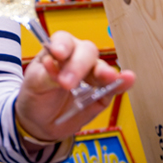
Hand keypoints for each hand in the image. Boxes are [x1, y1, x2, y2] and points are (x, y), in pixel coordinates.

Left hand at [14, 31, 134, 142]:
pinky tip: (128, 79)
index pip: (64, 40)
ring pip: (102, 67)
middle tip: (67, 84)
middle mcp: (77, 58)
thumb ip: (45, 74)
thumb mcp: (34, 84)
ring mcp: (92, 75)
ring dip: (105, 72)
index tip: (58, 54)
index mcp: (59, 51)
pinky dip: (122, 83)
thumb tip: (53, 62)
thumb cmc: (36, 96)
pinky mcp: (102, 93)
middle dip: (79, 65)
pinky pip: (114, 87)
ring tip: (109, 76)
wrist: (41, 122)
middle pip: (86, 52)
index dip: (63, 45)